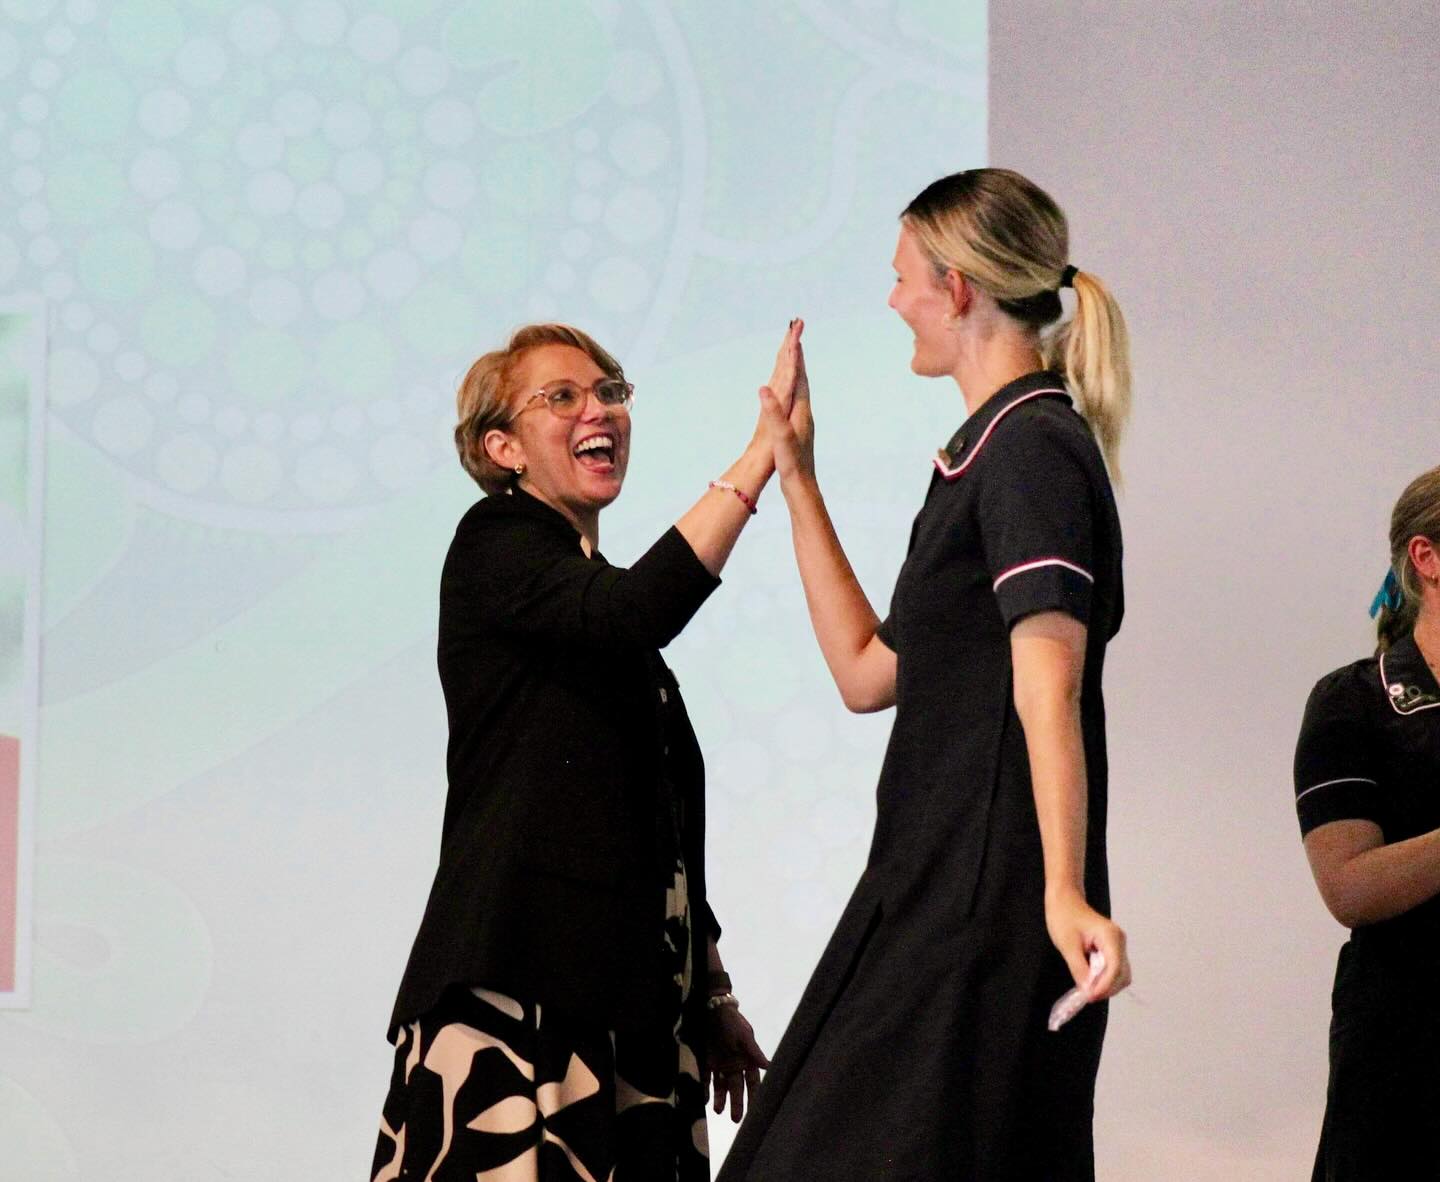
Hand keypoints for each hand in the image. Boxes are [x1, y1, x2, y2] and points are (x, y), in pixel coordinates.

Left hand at [706, 1003, 769, 1122]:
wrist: (715, 1010)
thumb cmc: (733, 1023)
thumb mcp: (745, 1036)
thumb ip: (754, 1051)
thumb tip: (768, 1066)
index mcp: (747, 1060)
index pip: (752, 1083)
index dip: (754, 1096)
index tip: (755, 1111)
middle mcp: (735, 1066)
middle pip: (737, 1088)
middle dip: (737, 1103)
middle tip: (736, 1120)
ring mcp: (721, 1064)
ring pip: (722, 1086)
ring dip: (721, 1099)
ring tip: (718, 1111)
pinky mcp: (708, 1061)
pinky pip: (707, 1079)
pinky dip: (706, 1089)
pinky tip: (705, 1099)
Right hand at [757, 324, 813, 481]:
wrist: (802, 487)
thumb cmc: (792, 463)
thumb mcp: (780, 436)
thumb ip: (773, 412)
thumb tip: (764, 387)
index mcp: (801, 411)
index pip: (799, 377)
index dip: (796, 356)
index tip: (795, 335)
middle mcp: (804, 413)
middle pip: (802, 380)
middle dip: (798, 359)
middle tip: (796, 338)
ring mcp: (802, 422)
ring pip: (799, 390)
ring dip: (796, 373)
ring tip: (794, 361)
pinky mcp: (797, 431)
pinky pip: (794, 403)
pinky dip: (791, 391)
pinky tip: (788, 397)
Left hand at [1044, 887, 1130, 1000]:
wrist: (1064, 899)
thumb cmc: (1063, 917)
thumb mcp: (1067, 945)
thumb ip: (1079, 969)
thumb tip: (1088, 991)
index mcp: (1110, 936)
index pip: (1115, 968)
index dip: (1104, 986)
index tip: (1089, 996)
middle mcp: (1119, 941)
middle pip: (1122, 975)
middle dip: (1106, 988)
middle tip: (1086, 995)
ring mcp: (1118, 945)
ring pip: (1120, 975)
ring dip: (1106, 985)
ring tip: (1086, 988)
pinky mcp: (1112, 948)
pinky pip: (1113, 969)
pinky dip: (1104, 978)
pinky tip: (1089, 979)